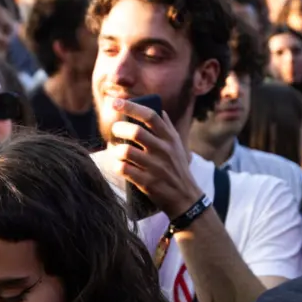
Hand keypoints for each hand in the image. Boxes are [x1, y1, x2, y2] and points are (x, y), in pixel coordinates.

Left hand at [106, 97, 202, 218]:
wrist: (185, 198)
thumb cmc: (177, 169)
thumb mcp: (178, 146)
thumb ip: (168, 128)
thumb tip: (159, 110)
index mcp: (170, 138)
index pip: (150, 115)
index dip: (131, 106)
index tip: (115, 102)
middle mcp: (164, 150)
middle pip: (136, 132)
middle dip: (119, 128)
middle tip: (115, 130)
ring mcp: (156, 167)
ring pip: (126, 151)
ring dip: (115, 149)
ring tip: (115, 150)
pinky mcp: (148, 183)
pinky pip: (124, 169)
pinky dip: (116, 165)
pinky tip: (117, 164)